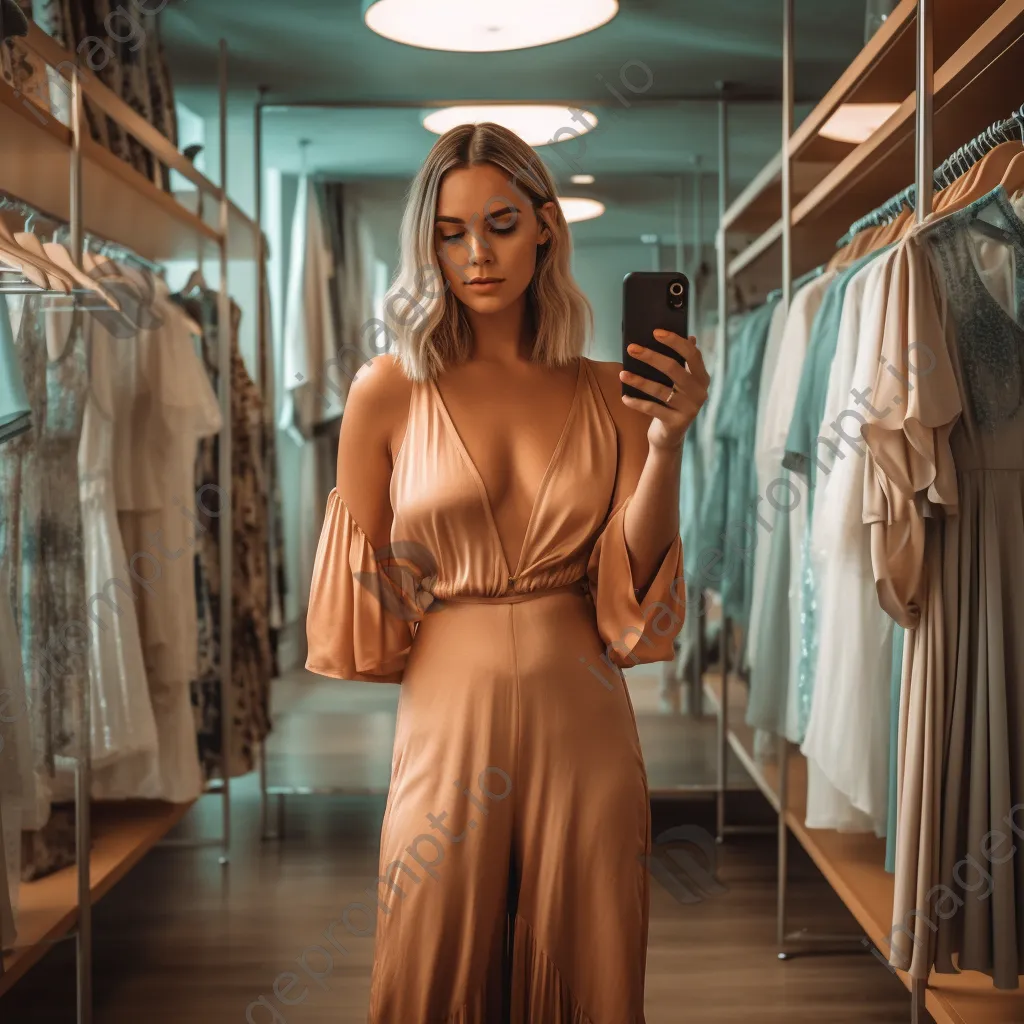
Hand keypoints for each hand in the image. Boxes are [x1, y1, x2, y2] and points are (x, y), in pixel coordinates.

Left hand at [619, 331, 709, 450]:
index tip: (655, 332)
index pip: (692, 354)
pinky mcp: (676, 423)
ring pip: (660, 390)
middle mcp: (699, 392)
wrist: (670, 437)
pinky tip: (624, 397)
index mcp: (701, 378)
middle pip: (673, 368)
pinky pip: (652, 409)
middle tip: (631, 348)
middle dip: (650, 356)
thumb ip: (683, 362)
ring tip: (622, 374)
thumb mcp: (679, 383)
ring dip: (639, 380)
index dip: (675, 341)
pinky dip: (637, 403)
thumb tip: (688, 336)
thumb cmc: (672, 402)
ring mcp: (689, 409)